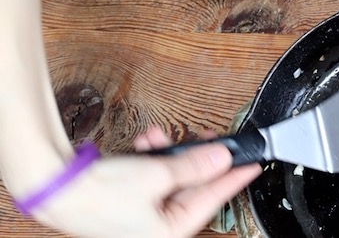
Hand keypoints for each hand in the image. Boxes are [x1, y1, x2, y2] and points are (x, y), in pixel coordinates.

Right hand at [29, 127, 259, 237]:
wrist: (56, 187)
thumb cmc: (99, 194)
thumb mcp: (158, 175)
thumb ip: (196, 166)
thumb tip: (221, 158)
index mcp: (170, 232)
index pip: (214, 200)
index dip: (235, 178)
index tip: (253, 164)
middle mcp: (157, 227)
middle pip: (194, 188)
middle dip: (198, 159)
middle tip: (212, 139)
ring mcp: (142, 215)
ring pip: (172, 178)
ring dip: (172, 154)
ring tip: (165, 138)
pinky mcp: (128, 200)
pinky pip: (152, 177)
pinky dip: (153, 158)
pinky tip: (148, 142)